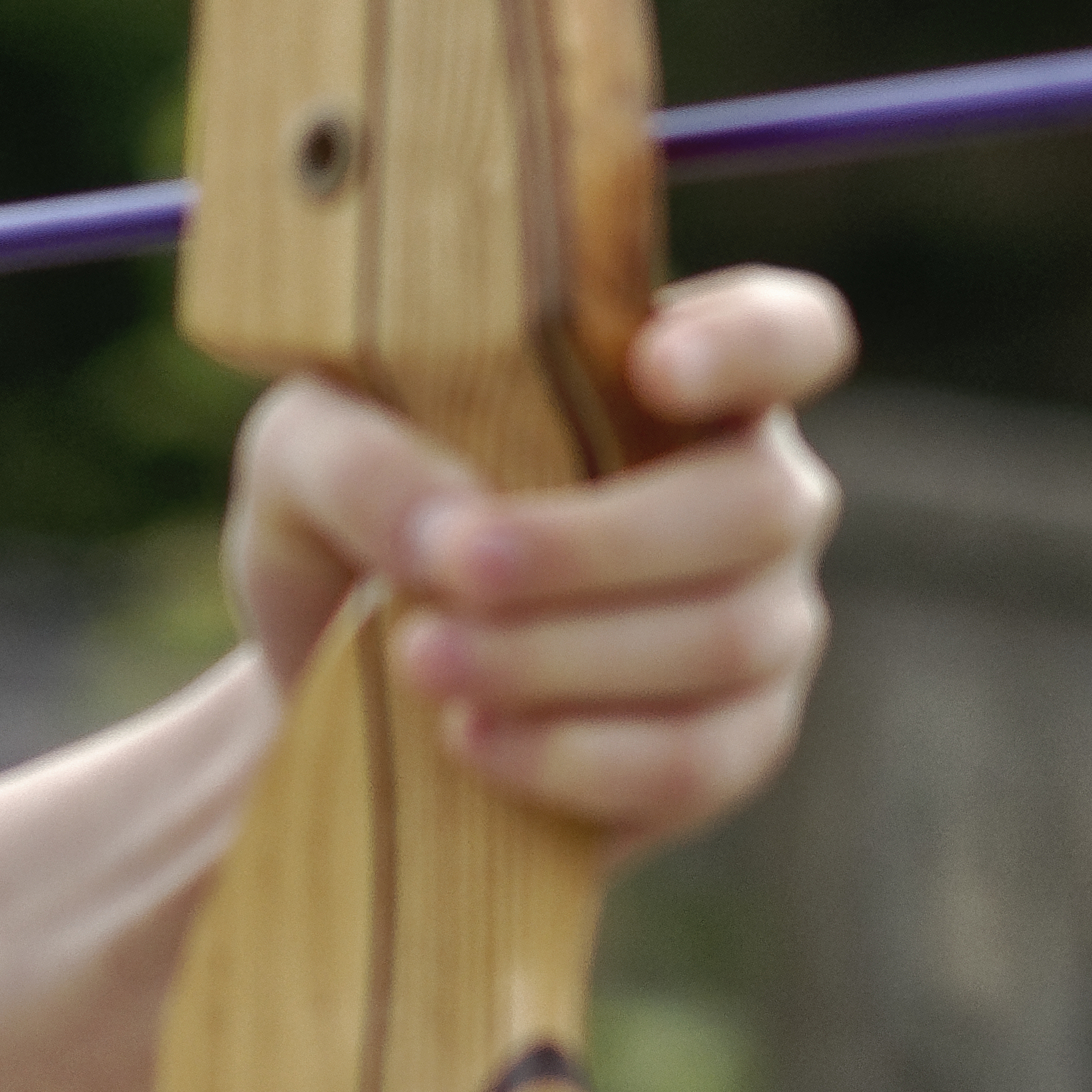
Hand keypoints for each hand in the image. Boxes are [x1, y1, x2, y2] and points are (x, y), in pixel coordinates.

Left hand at [223, 266, 855, 854]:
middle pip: (755, 503)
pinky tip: (473, 742)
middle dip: (597, 543)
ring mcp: (764, 619)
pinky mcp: (735, 743)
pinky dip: (579, 755)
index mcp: (678, 377)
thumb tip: (448, 528)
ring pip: (726, 636)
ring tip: (424, 663)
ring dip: (565, 655)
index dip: (750, 343)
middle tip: (456, 570)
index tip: (653, 367)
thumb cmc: (349, 526)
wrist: (336, 693)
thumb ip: (356, 456)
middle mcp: (750, 487)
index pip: (790, 334)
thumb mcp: (301, 459)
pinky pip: (697, 757)